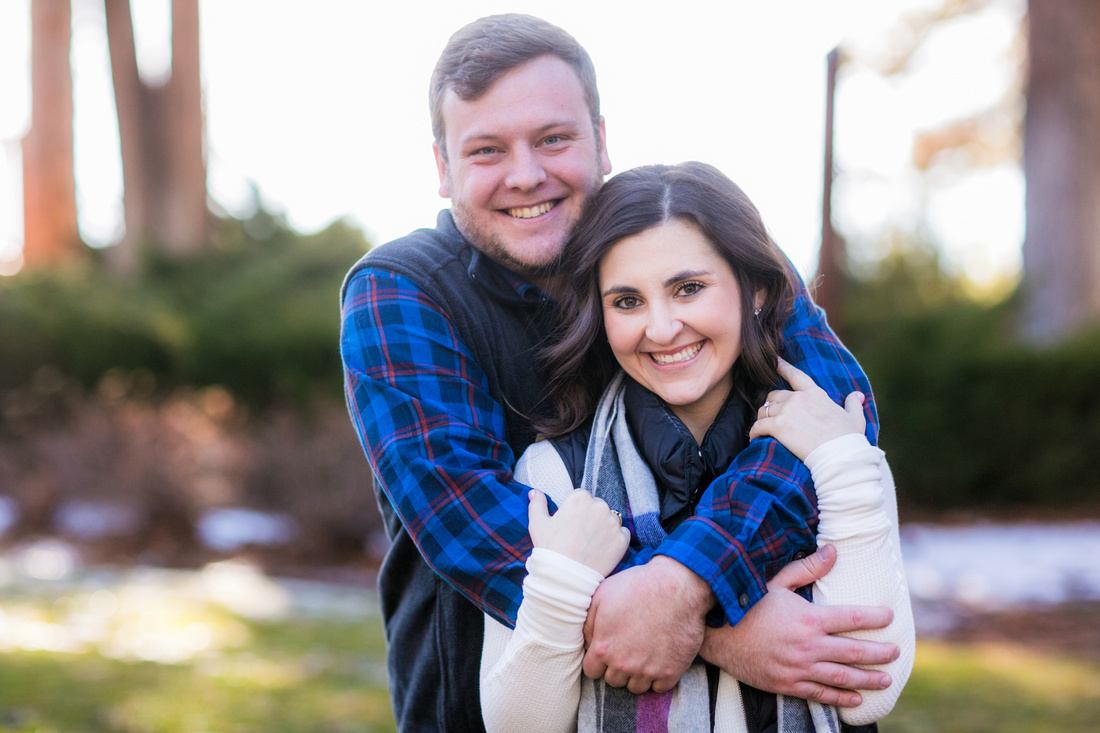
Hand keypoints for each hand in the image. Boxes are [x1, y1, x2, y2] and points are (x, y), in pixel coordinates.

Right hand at [528, 489, 630, 576]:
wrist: (565, 578)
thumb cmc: (549, 549)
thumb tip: (535, 492)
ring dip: (604, 527)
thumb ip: (537, 504)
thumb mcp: (538, 524)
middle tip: (579, 536)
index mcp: (579, 498)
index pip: (581, 497)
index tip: (570, 524)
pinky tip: (602, 549)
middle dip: (591, 517)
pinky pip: (622, 534)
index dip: (575, 511)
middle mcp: (599, 506)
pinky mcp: (622, 540)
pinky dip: (615, 540)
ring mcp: (612, 523)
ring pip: (610, 520)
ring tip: (590, 544)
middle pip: (597, 506)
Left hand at [581, 556, 713, 693]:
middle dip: (617, 667)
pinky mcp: (671, 672)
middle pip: (613, 680)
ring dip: (637, 674)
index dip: (598, 661)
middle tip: (628, 648)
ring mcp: (648, 670)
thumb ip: (588, 624)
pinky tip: (659, 658)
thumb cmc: (638, 586)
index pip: (592, 671)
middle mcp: (624, 664)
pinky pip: (658, 688)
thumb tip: (587, 642)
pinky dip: (658, 677)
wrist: (677, 587)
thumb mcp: (602, 595)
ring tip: (643, 653)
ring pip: (635, 687)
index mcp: (603, 648)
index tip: (608, 650)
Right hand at [698, 545, 898, 706]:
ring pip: (843, 677)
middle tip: (896, 652)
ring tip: (885, 680)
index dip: (875, 618)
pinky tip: (856, 698)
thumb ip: (807, 568)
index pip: (852, 618)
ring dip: (868, 680)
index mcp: (809, 618)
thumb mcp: (776, 582)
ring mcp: (799, 668)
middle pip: (855, 652)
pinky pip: (821, 694)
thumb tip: (833, 551)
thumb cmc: (746, 604)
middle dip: (880, 653)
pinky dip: (841, 697)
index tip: (889, 616)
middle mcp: (808, 646)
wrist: (717, 635)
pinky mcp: (787, 684)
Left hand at [749, 359, 865, 460]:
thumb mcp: (855, 418)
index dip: (783, 367)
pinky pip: (758, 425)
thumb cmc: (849, 439)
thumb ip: (853, 404)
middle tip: (770, 416)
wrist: (840, 456)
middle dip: (771, 404)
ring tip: (762, 428)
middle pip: (774, 395)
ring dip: (762, 418)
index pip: (795, 376)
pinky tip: (754, 437)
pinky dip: (754, 431)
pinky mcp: (778, 426)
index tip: (775, 361)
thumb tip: (857, 395)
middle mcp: (798, 398)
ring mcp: (787, 411)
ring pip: (764, 409)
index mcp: (815, 394)